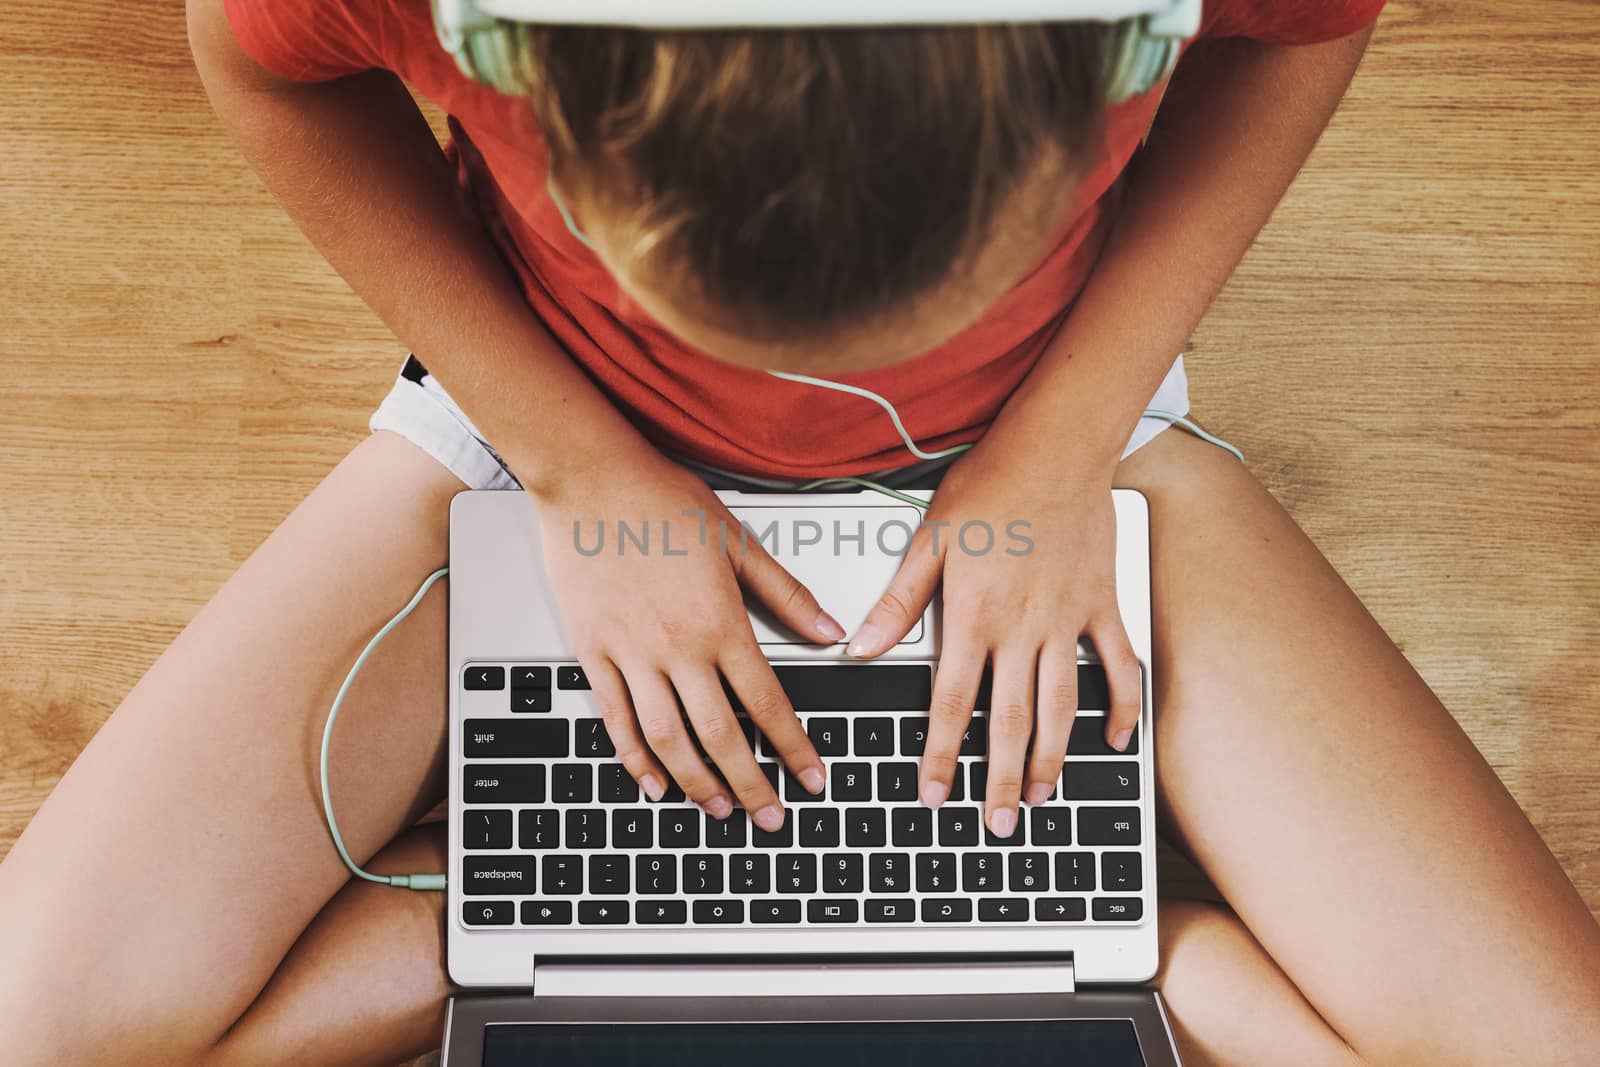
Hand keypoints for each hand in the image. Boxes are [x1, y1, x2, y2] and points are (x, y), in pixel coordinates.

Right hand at [533, 451, 839, 828]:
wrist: (591, 479)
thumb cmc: (662, 500)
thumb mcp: (737, 541)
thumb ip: (786, 594)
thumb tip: (831, 633)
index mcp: (721, 621)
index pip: (768, 702)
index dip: (793, 748)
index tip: (811, 778)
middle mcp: (678, 647)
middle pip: (722, 735)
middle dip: (751, 784)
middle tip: (770, 817)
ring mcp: (631, 654)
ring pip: (668, 738)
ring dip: (696, 782)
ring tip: (717, 808)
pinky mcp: (593, 651)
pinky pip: (615, 717)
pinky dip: (634, 756)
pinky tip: (652, 782)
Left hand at [847, 444, 1141, 837]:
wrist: (1057, 445)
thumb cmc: (988, 484)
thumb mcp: (927, 540)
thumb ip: (896, 602)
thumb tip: (857, 647)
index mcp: (973, 615)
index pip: (950, 703)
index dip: (940, 755)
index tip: (933, 794)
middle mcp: (1022, 627)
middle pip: (1010, 722)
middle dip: (1000, 780)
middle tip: (996, 824)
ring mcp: (1067, 620)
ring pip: (1060, 706)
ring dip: (1052, 758)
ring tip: (1042, 799)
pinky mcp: (1101, 606)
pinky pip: (1118, 666)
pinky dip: (1120, 706)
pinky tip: (1113, 742)